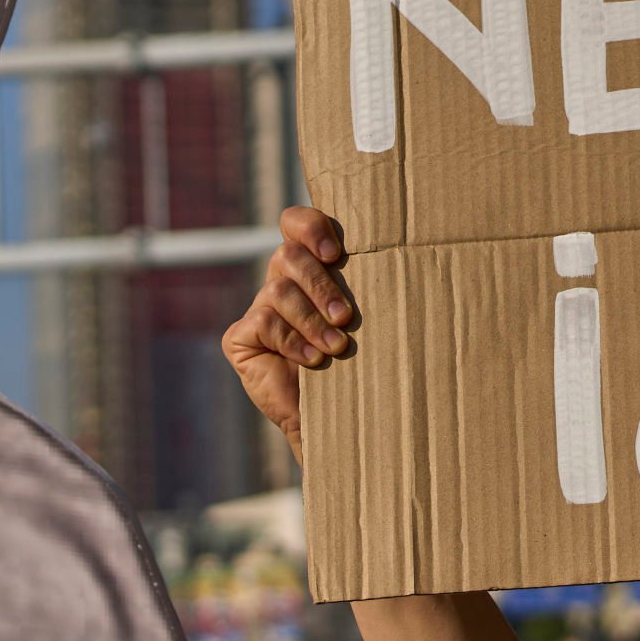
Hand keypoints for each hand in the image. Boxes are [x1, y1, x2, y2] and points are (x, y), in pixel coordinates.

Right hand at [223, 205, 357, 458]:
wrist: (335, 417)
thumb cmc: (359, 364)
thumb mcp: (366, 320)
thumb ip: (368, 286)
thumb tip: (399, 254)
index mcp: (309, 268)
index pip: (295, 223)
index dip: (311, 227)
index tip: (335, 254)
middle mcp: (279, 281)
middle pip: (288, 255)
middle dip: (320, 284)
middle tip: (345, 317)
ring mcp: (257, 309)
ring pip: (278, 291)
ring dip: (312, 321)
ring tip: (337, 347)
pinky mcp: (239, 338)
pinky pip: (264, 323)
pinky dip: (293, 342)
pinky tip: (313, 361)